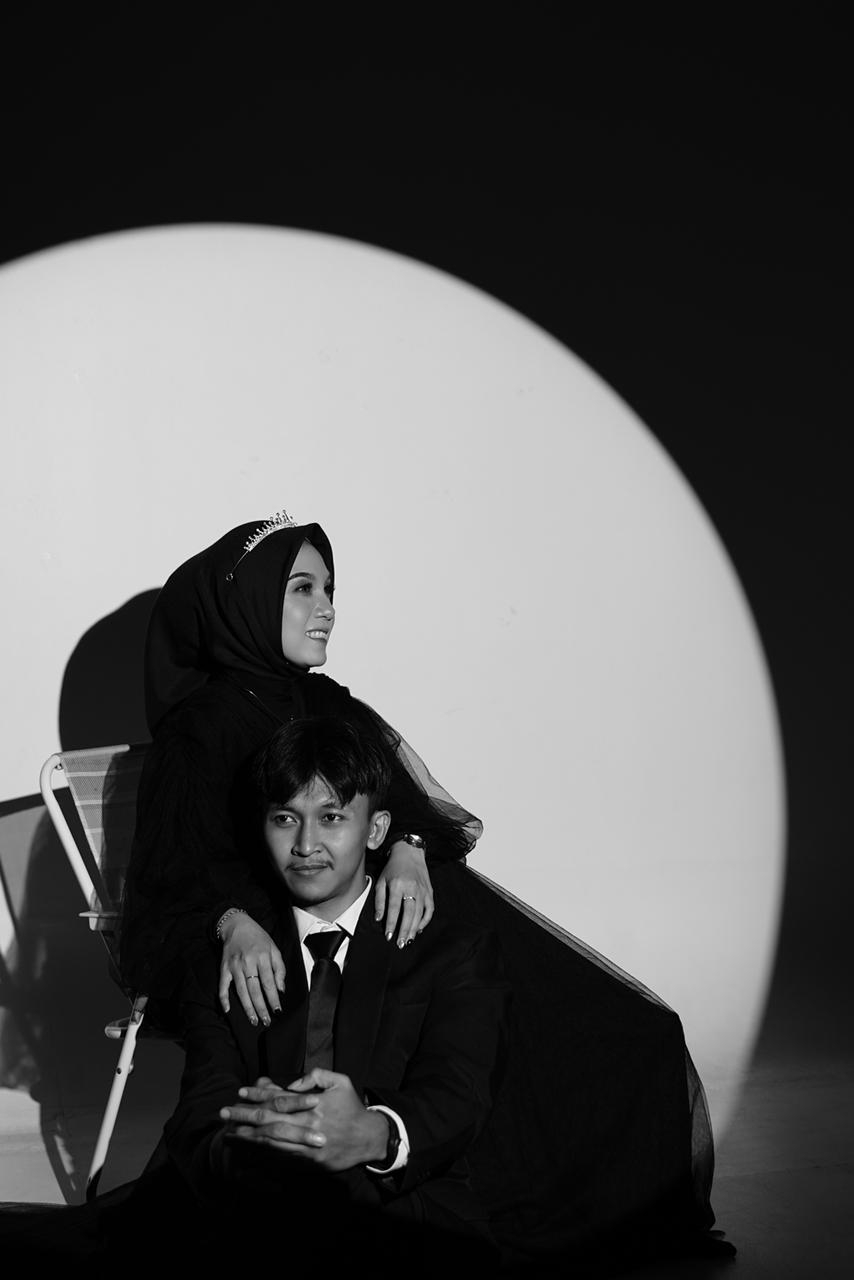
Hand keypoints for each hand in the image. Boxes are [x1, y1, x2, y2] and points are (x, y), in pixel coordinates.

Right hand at [218, 915, 284, 1023]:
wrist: (237, 925)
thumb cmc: (258, 938)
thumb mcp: (274, 948)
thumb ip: (279, 968)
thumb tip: (281, 989)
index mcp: (263, 957)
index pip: (269, 982)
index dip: (273, 998)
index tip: (277, 1011)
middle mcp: (248, 962)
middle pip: (255, 989)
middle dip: (261, 1007)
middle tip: (266, 1021)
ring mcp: (234, 966)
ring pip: (241, 991)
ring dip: (247, 1007)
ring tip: (253, 1020)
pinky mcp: (224, 967)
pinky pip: (223, 985)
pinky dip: (224, 998)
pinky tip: (228, 1010)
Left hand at [223, 1069, 386, 1170]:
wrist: (369, 1138)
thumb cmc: (353, 1107)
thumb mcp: (341, 1081)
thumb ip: (317, 1076)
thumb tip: (292, 1084)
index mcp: (312, 1106)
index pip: (278, 1099)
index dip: (257, 1095)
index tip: (239, 1093)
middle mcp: (306, 1126)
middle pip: (269, 1121)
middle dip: (244, 1117)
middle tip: (223, 1114)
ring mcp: (306, 1148)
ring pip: (271, 1143)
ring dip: (248, 1139)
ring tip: (228, 1135)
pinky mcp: (309, 1164)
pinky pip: (281, 1161)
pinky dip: (263, 1159)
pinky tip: (248, 1156)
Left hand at [374, 840, 433, 945]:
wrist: (410, 853)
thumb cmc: (393, 868)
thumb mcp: (381, 881)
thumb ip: (379, 900)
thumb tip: (378, 919)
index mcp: (398, 885)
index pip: (394, 908)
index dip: (391, 923)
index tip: (388, 936)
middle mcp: (412, 888)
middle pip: (409, 913)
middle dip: (404, 930)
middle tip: (400, 944)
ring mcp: (423, 890)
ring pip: (420, 914)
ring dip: (414, 929)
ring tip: (408, 940)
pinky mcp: (430, 892)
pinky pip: (430, 910)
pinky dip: (425, 921)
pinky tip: (418, 929)